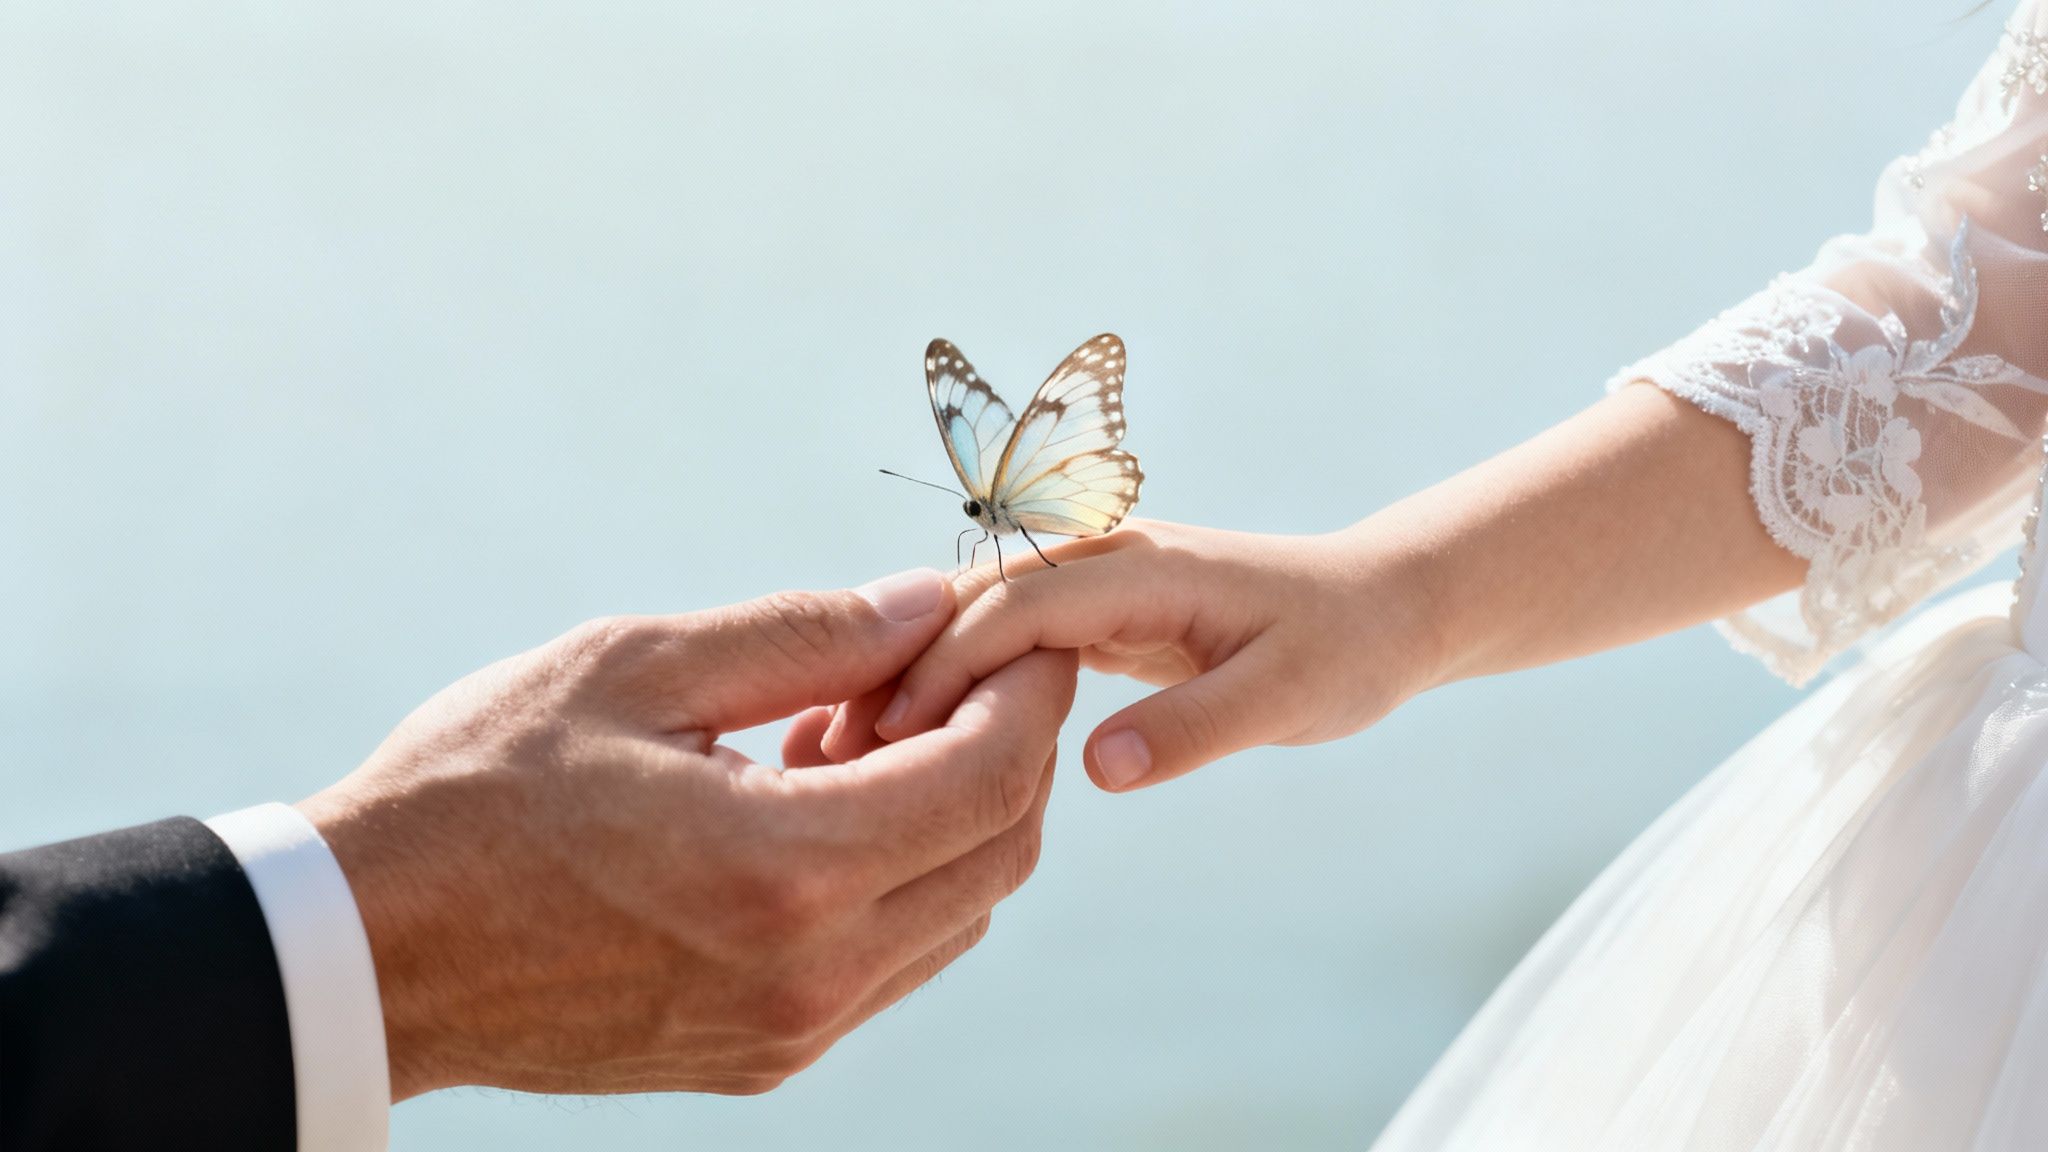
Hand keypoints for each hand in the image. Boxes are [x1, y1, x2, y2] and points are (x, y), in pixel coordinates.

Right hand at [295, 569, 1077, 1099]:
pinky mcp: (763, 1055)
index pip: (993, 777)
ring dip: (950, 811)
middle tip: (939, 665)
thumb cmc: (477, 790)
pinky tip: (814, 799)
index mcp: (787, 871)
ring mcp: (792, 1030)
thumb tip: (925, 603)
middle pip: (1000, 853)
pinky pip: (892, 958)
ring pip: (957, 911)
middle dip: (1005, 744)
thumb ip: (804, 635)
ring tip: (852, 727)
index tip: (1015, 626)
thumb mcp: (635, 668)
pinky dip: (896, 872)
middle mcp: (812, 972)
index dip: (1026, 689)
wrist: (368, 949)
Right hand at [855, 521, 1442, 791]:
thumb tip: (1097, 768)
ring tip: (852, 745)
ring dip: (916, 670)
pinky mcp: (1096, 608)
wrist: (1384, 606)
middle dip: (903, 665)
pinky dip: (953, 675)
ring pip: (978, 613)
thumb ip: (1196, 730)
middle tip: (835, 749)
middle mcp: (1107, 555)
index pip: (1015, 608)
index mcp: (1143, 567)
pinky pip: (1005, 634)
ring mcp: (1097, 577)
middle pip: (974, 598)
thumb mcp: (1287, 698)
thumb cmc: (1345, 648)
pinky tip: (914, 732)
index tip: (887, 739)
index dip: (945, 669)